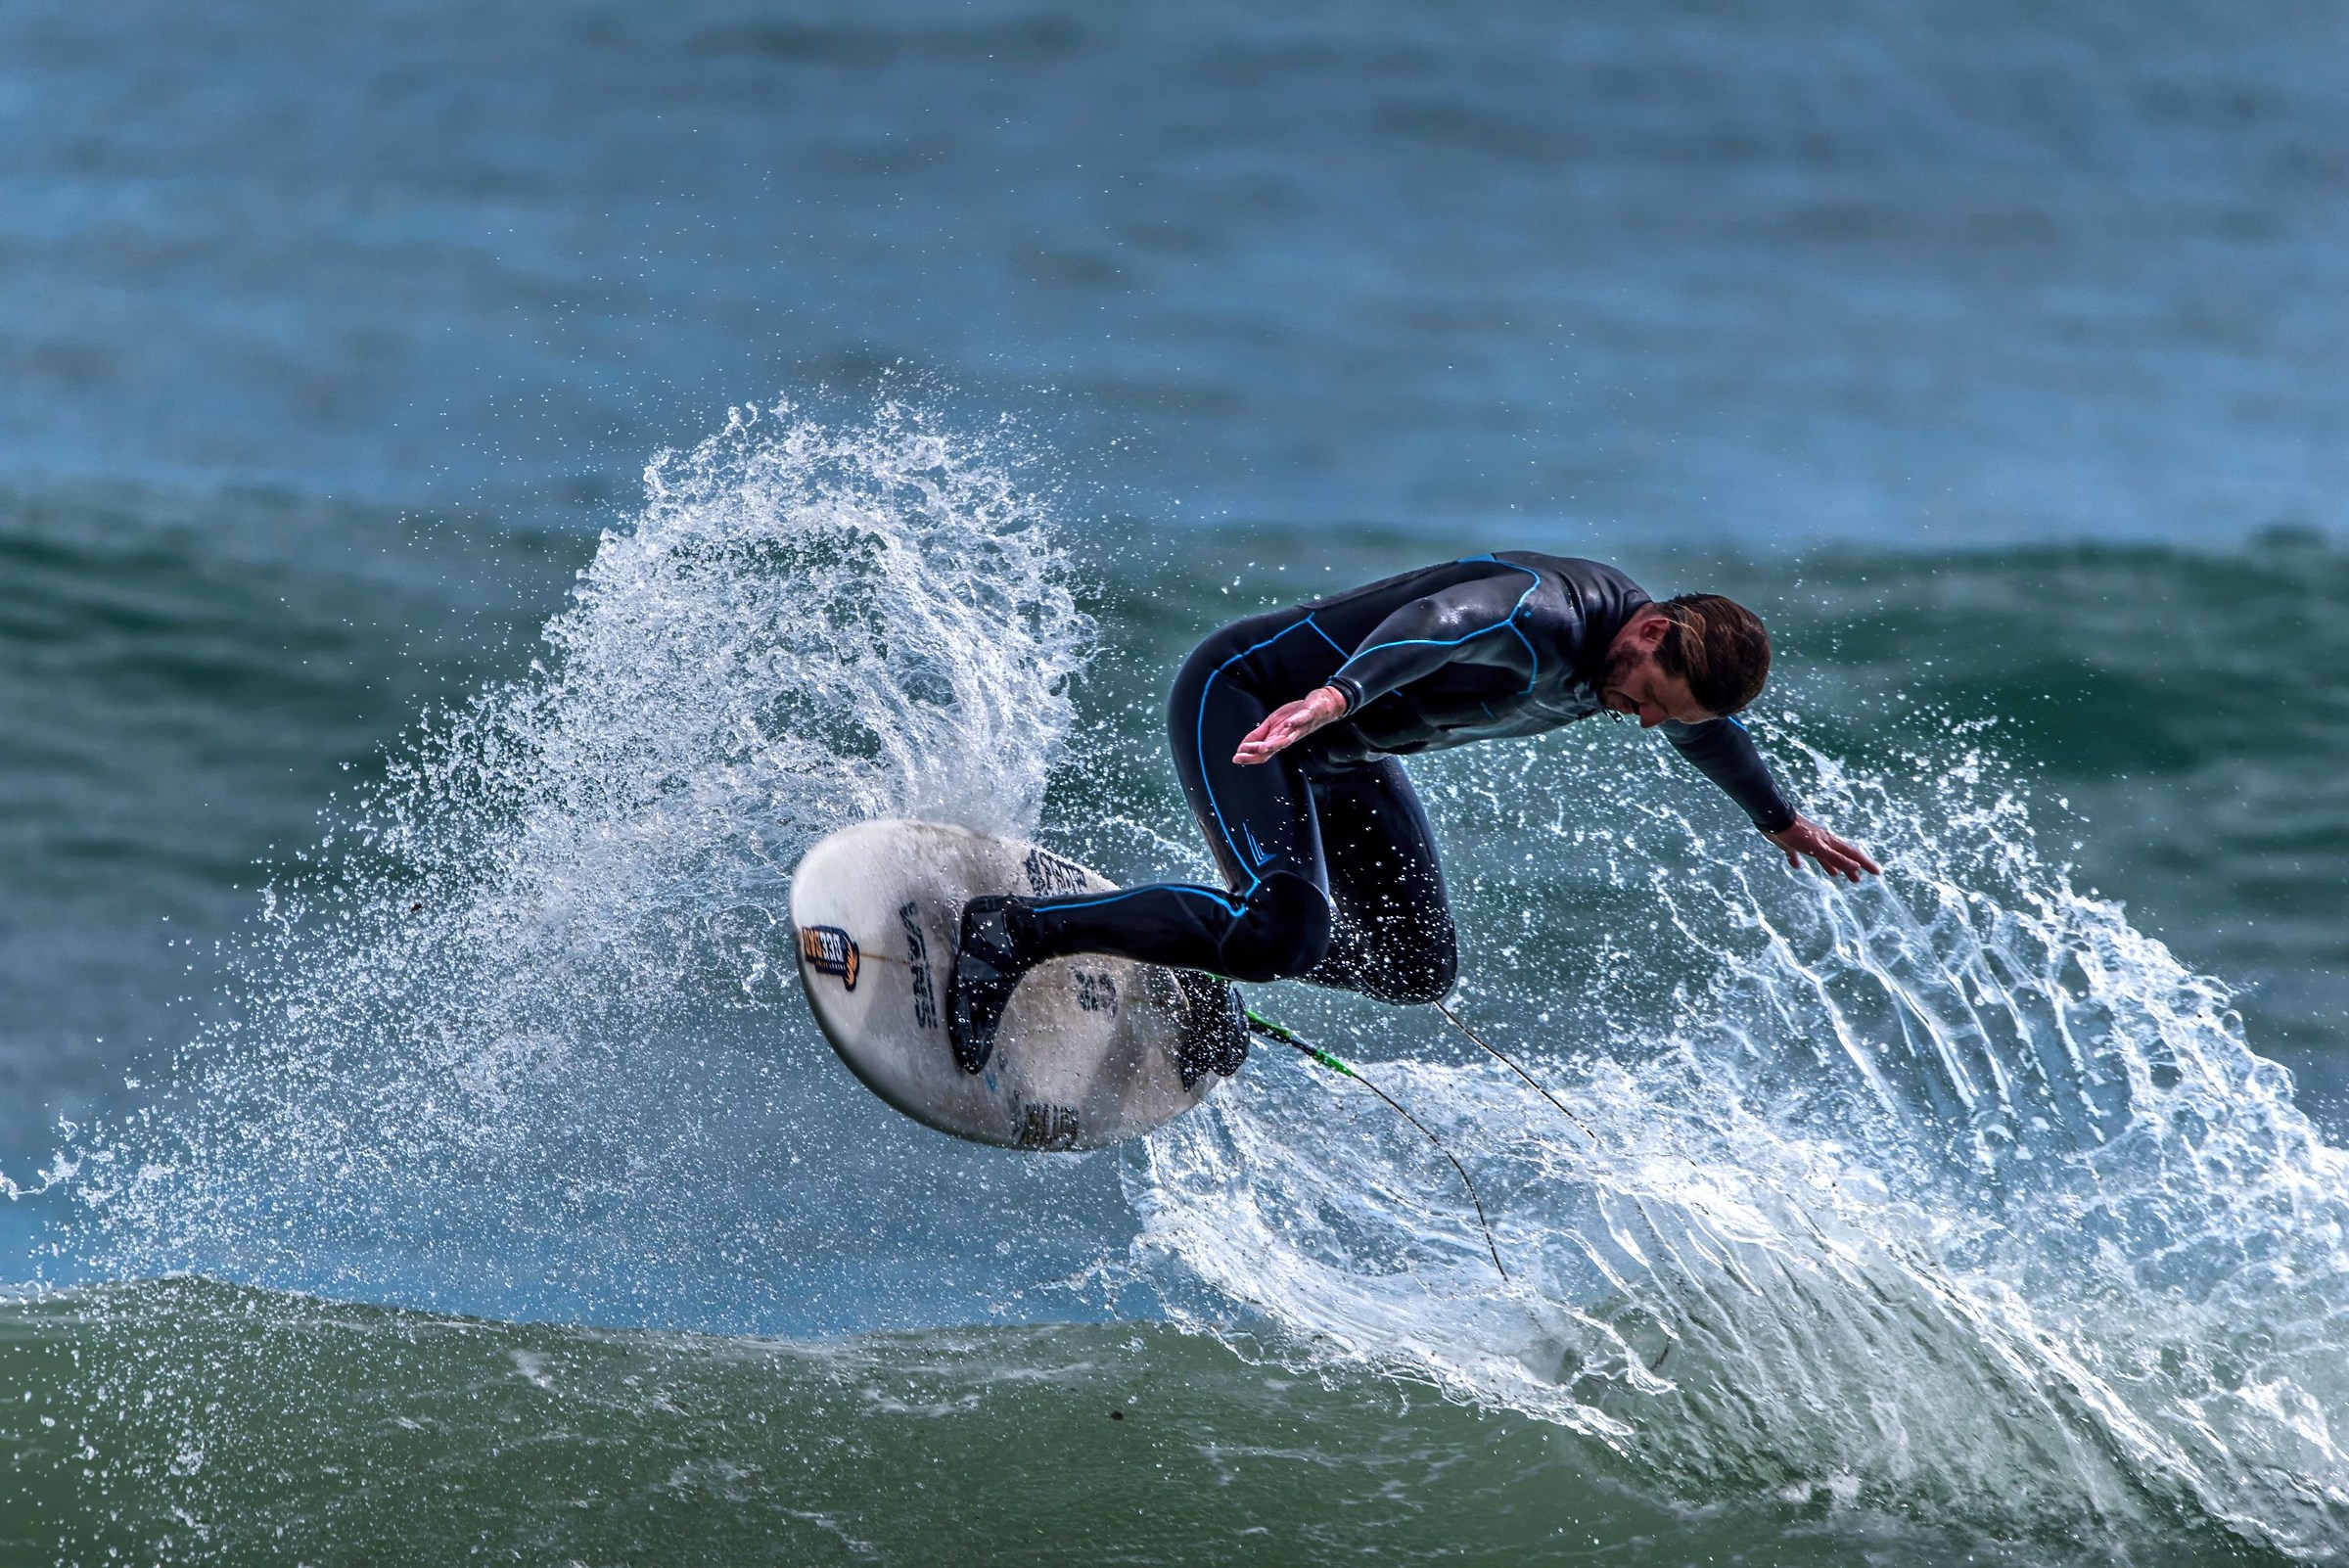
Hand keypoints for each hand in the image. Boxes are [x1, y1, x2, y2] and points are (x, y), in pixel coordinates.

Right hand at [1234, 685, 1348, 765]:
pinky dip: (1296, 723)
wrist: (1322, 706)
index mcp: (1278, 739)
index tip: (1235, 758)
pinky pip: (1302, 719)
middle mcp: (1289, 737)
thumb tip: (1242, 747)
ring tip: (1262, 746)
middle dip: (1257, 752)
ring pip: (1287, 739)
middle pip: (1272, 748)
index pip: (1263, 752)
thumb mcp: (1273, 724)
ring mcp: (1299, 727)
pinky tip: (1288, 724)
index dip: (1250, 756)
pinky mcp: (1309, 715)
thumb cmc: (1296, 717)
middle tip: (1242, 755)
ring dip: (1275, 743)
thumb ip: (1259, 735)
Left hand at [1763, 817, 1880, 881]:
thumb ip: (1836, 858)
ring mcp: (1807, 842)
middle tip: (1856, 880)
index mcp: (1830, 843)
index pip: (1852, 855)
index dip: (1865, 864)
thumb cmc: (1797, 834)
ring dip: (1830, 865)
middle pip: (1839, 856)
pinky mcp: (1791, 844)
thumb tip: (1856, 867)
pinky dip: (1798, 859)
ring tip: (1834, 875)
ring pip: (1822, 856)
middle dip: (1849, 867)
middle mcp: (1821, 842)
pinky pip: (1798, 854)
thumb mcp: (1819, 849)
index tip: (1877, 872)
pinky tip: (1797, 866)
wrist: (1774, 820)